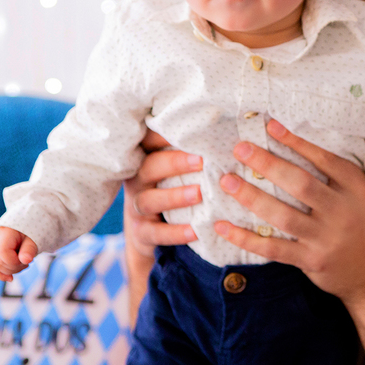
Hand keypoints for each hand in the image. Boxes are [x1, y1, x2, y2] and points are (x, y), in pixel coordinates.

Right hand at [0, 226, 37, 282]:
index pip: (3, 253)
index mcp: (4, 232)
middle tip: (27, 262)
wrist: (24, 227)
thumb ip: (29, 249)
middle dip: (14, 267)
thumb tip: (26, 260)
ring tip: (22, 264)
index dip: (14, 262)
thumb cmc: (29, 232)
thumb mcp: (33, 239)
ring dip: (10, 270)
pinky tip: (10, 278)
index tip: (27, 260)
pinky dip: (1, 274)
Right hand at [122, 130, 201, 257]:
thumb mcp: (176, 171)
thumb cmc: (170, 190)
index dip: (164, 134)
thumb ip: (192, 154)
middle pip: (149, 167)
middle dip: (174, 163)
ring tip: (199, 194)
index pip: (149, 142)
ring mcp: (136, 208)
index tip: (188, 129)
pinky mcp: (142, 232)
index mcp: (146, 160)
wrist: (148, 234)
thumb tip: (228, 136)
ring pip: (148, 200)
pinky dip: (175, 232)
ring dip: (174, 197)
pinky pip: (155, 233)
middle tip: (201, 161)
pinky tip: (194, 230)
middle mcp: (138, 181)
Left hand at [212, 119, 364, 313]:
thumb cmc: (361, 223)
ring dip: (251, 197)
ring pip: (283, 215)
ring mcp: (326, 238)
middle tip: (241, 149)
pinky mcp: (311, 260)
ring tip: (228, 182)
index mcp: (355, 188)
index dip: (296, 142)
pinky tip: (223, 226)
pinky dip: (245, 238)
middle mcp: (342, 212)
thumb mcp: (359, 194)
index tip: (270, 126)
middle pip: (300, 184)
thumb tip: (292, 144)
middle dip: (268, 164)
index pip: (324, 160)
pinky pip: (273, 248)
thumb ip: (335, 175)